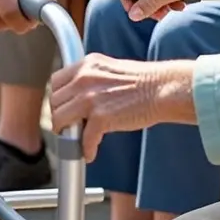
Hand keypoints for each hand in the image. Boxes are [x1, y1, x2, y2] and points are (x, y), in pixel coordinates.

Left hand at [46, 55, 197, 156]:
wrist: (165, 89)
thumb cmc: (145, 82)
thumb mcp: (110, 70)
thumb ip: (91, 79)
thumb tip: (76, 98)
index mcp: (86, 65)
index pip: (55, 82)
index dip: (58, 98)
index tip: (63, 108)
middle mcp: (83, 79)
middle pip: (54, 103)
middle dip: (60, 117)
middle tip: (69, 127)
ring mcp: (90, 99)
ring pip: (60, 121)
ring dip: (67, 134)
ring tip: (76, 140)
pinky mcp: (100, 118)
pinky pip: (82, 139)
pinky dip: (86, 150)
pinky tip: (90, 153)